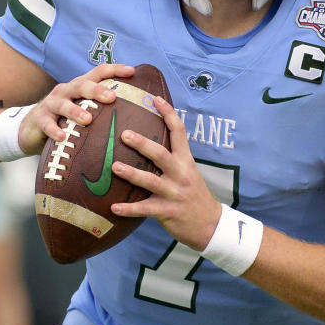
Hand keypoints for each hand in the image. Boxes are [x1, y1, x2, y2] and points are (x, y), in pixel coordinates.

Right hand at [16, 63, 135, 153]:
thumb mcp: (83, 108)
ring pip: (64, 104)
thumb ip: (102, 107)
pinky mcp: (40, 119)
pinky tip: (62, 137)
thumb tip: (135, 112)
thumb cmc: (65, 118)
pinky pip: (47, 124)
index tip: (132, 71)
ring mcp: (52, 104)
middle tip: (111, 97)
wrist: (31, 129)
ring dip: (76, 111)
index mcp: (80, 86)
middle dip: (97, 90)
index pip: (99, 73)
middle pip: (82, 86)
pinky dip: (55, 130)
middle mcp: (67, 91)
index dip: (115, 70)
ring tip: (88, 119)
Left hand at [110, 97, 222, 249]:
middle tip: (124, 134)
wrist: (210, 224)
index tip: (155, 99)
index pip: (179, 132)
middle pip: (161, 154)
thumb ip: (173, 158)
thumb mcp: (189, 172)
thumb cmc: (194, 195)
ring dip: (132, 174)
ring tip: (115, 167)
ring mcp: (174, 193)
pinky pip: (144, 209)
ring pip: (151, 181)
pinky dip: (128, 209)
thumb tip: (149, 141)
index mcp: (186, 161)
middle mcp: (181, 174)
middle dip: (142, 144)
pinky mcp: (167, 211)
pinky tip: (113, 207)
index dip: (168, 114)